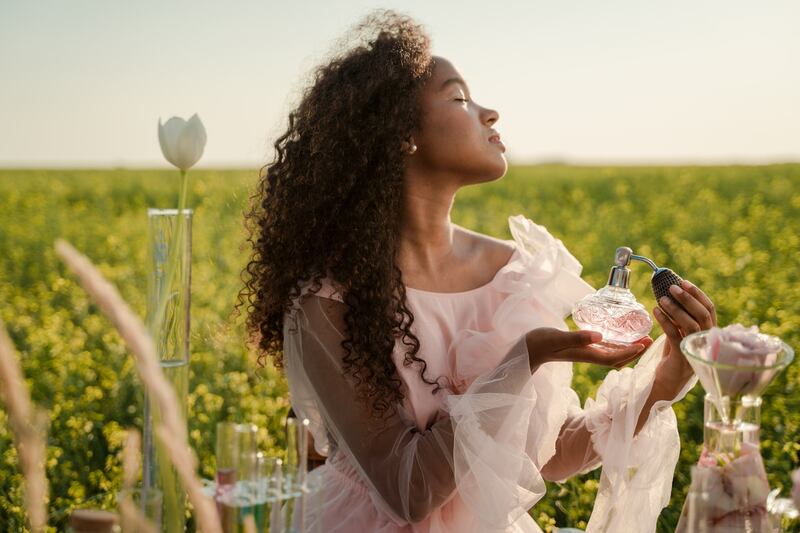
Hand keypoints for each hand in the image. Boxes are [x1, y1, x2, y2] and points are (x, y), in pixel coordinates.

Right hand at [526, 327, 652, 369]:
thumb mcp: (558, 337)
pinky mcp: (579, 348)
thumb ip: (577, 337)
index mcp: (585, 354)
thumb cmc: (539, 343)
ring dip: (627, 348)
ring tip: (640, 338)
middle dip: (635, 352)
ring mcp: (583, 353)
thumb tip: (600, 336)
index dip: (631, 352)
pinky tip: (617, 336)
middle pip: (617, 358)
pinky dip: (615, 344)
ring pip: (611, 354)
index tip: (646, 344)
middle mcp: (587, 355)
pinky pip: (603, 349)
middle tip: (650, 340)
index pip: (614, 357)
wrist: (526, 349)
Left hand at [652, 278, 716, 391]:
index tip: (684, 282)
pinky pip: (675, 335)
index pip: (710, 309)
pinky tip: (656, 311)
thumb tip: (672, 293)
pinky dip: (665, 321)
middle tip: (672, 287)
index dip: (698, 294)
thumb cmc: (674, 354)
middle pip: (703, 315)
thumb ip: (681, 317)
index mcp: (708, 332)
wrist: (667, 381)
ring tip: (662, 299)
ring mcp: (696, 350)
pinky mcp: (683, 358)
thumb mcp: (680, 332)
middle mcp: (706, 341)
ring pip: (690, 325)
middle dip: (688, 298)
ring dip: (676, 309)